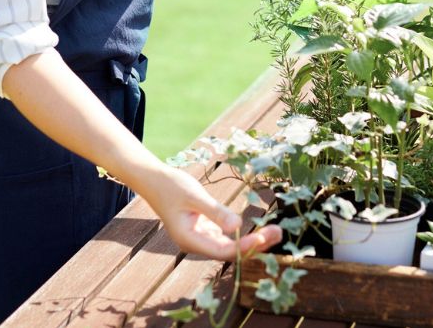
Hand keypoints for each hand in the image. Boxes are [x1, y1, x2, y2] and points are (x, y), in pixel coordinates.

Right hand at [148, 167, 282, 260]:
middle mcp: (196, 244)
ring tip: (275, 232)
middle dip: (254, 245)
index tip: (263, 237)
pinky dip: (243, 236)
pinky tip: (260, 231)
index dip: (244, 246)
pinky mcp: (205, 231)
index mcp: (189, 239)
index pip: (222, 250)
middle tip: (278, 233)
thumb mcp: (195, 196)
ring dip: (252, 241)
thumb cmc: (172, 186)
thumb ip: (216, 212)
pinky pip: (227, 239)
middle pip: (229, 253)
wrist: (154, 180)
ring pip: (230, 247)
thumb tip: (237, 226)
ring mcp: (200, 239)